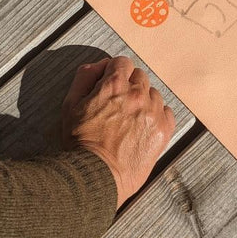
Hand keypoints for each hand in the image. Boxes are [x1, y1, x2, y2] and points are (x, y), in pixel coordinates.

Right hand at [60, 57, 174, 205]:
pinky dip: (156, 115)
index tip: (108, 84)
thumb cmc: (80, 142)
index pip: (121, 63)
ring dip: (142, 101)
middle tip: (115, 105)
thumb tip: (97, 66)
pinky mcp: (163, 129)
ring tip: (128, 119)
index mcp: (113, 85)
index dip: (112, 72)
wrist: (96, 175)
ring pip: (153, 93)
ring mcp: (153, 111)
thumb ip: (83, 79)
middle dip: (127, 86)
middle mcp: (137, 94)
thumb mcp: (69, 107)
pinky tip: (142, 127)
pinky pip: (167, 111)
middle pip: (139, 76)